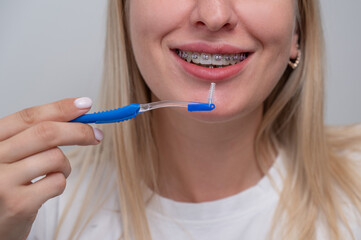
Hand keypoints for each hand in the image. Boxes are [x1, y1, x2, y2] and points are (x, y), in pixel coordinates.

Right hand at [0, 97, 102, 239]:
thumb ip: (34, 137)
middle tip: (96, 135)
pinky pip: (57, 182)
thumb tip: (77, 117)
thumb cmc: (5, 186)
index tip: (84, 104)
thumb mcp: (11, 155)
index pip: (29, 117)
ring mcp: (2, 181)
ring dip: (65, 165)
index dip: (60, 108)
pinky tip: (46, 190)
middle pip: (46, 133)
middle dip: (78, 131)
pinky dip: (60, 183)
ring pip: (55, 157)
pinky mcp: (17, 203)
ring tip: (55, 174)